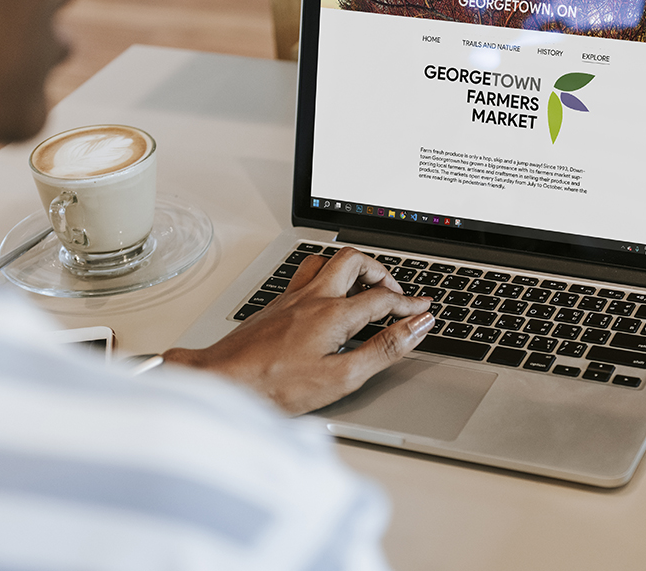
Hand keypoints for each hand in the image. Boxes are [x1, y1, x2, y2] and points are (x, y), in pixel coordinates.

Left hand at [164, 247, 433, 414]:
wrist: (221, 381)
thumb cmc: (276, 385)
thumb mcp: (343, 376)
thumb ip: (384, 349)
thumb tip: (417, 328)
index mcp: (334, 314)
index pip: (384, 298)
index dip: (410, 304)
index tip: (424, 309)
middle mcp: (313, 298)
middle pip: (355, 261)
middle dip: (381, 272)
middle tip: (394, 291)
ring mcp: (291, 298)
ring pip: (325, 261)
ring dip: (349, 268)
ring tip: (362, 286)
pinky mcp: (274, 306)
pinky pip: (305, 275)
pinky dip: (324, 277)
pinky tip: (324, 298)